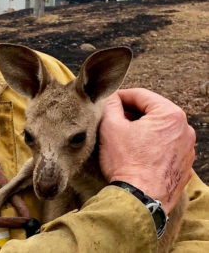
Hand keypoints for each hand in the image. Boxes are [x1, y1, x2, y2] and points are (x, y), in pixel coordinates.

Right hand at [99, 88, 195, 211]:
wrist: (140, 199)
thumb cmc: (126, 162)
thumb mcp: (110, 127)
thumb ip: (111, 105)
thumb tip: (111, 98)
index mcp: (170, 115)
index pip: (141, 95)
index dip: (120, 96)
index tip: (107, 102)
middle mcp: (185, 129)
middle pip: (152, 111)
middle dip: (132, 113)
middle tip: (112, 120)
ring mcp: (188, 148)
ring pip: (160, 129)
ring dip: (142, 129)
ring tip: (123, 137)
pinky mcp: (184, 165)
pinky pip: (166, 146)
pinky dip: (151, 144)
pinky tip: (135, 153)